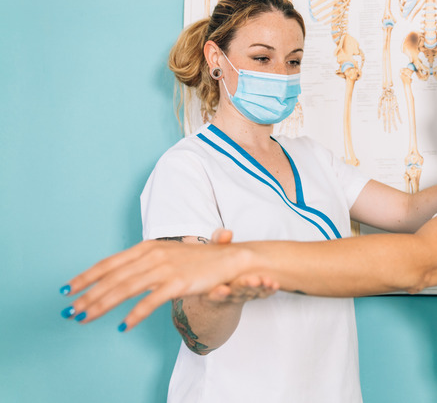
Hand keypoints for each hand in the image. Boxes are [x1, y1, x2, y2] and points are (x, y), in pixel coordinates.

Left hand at [61, 230, 252, 331]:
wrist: (232, 258)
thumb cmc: (200, 259)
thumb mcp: (168, 255)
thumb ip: (144, 263)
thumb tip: (122, 273)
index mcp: (148, 247)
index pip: (110, 263)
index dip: (87, 276)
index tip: (68, 289)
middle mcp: (153, 255)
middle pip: (113, 277)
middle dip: (88, 295)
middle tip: (70, 310)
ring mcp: (165, 268)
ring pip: (125, 289)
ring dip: (102, 305)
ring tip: (85, 318)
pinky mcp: (179, 282)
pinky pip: (151, 302)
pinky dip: (134, 315)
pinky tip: (123, 326)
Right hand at [206, 229, 278, 302]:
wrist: (226, 273)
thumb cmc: (218, 259)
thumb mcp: (214, 248)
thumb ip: (218, 239)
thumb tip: (227, 234)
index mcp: (212, 287)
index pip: (214, 294)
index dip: (218, 293)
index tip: (224, 290)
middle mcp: (227, 294)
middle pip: (235, 293)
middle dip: (245, 287)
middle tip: (254, 281)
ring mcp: (242, 295)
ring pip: (251, 294)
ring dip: (260, 288)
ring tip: (267, 281)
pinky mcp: (254, 293)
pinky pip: (262, 293)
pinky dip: (268, 290)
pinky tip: (275, 285)